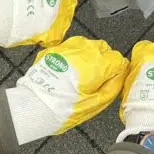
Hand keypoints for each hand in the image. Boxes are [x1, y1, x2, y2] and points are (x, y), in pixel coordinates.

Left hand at [5, 37, 128, 144]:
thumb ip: (113, 86)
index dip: (116, 71)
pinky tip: (68, 72)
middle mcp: (85, 49)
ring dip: (89, 57)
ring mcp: (69, 46)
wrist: (33, 105)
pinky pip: (72, 48)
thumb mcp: (96, 104)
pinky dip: (74, 57)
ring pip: (88, 45)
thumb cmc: (62, 108)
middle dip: (103, 62)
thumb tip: (120, 76)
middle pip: (104, 49)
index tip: (111, 80)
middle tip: (94, 80)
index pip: (118, 59)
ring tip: (80, 75)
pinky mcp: (55, 48)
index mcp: (98, 63)